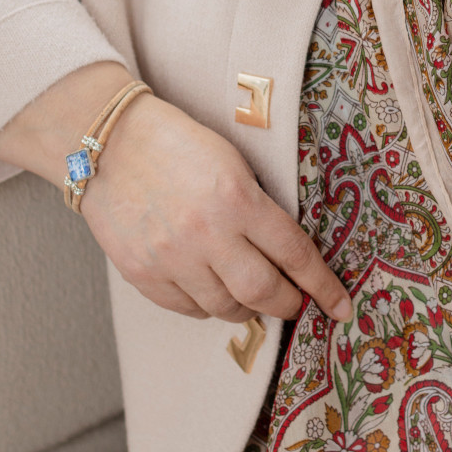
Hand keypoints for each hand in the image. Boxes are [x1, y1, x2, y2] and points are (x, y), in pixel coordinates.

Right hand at [82, 91, 351, 323]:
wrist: (110, 142)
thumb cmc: (178, 145)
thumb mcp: (233, 163)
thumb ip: (259, 209)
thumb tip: (288, 258)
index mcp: (237, 198)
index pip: (295, 254)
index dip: (323, 285)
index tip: (340, 306)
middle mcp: (206, 234)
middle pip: (264, 293)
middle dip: (288, 304)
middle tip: (294, 303)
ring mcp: (171, 258)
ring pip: (226, 308)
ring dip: (247, 307)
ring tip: (249, 295)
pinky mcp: (143, 274)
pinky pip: (189, 309)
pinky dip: (207, 305)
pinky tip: (211, 289)